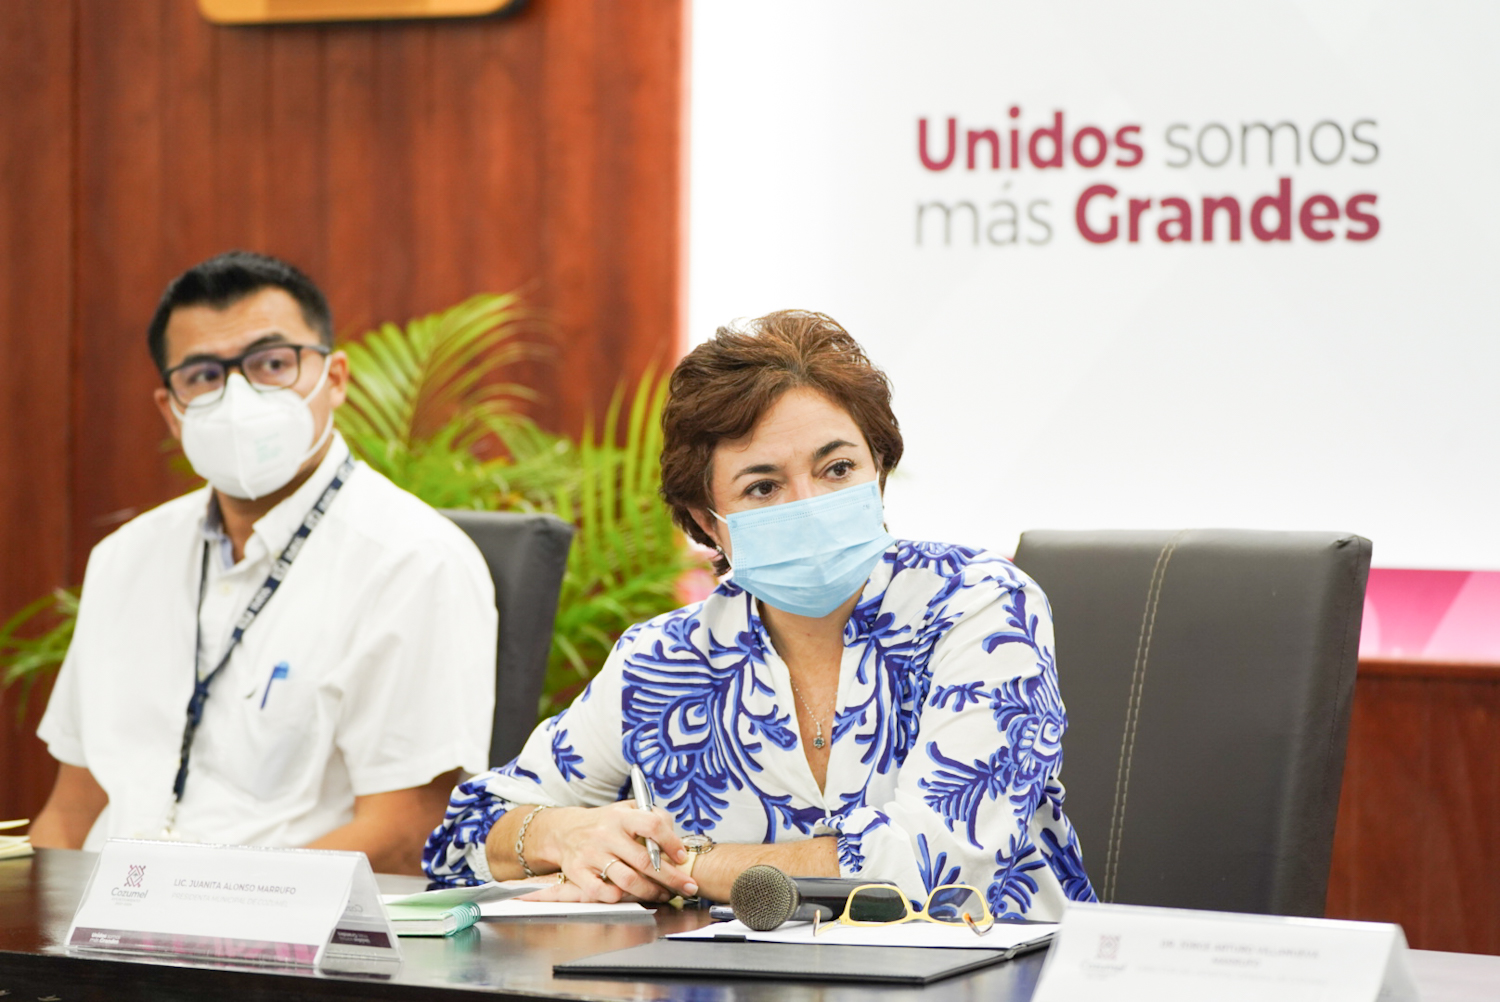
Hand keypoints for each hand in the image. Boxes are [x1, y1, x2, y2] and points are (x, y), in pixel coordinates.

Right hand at [523, 801, 696, 902]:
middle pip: (644, 860)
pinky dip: (621, 898)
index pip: (652, 825)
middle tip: (688, 887)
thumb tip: (676, 838)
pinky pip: (603, 892)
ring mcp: (591, 855)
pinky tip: (633, 897)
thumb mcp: (627, 810)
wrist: (565, 831)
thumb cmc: (605, 823)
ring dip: (651, 891)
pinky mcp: (578, 873)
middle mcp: (606, 835)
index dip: (671, 842)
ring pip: (628, 880)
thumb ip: (653, 817)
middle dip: (671, 877)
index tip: (682, 857)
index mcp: (621, 816)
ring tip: (664, 894)